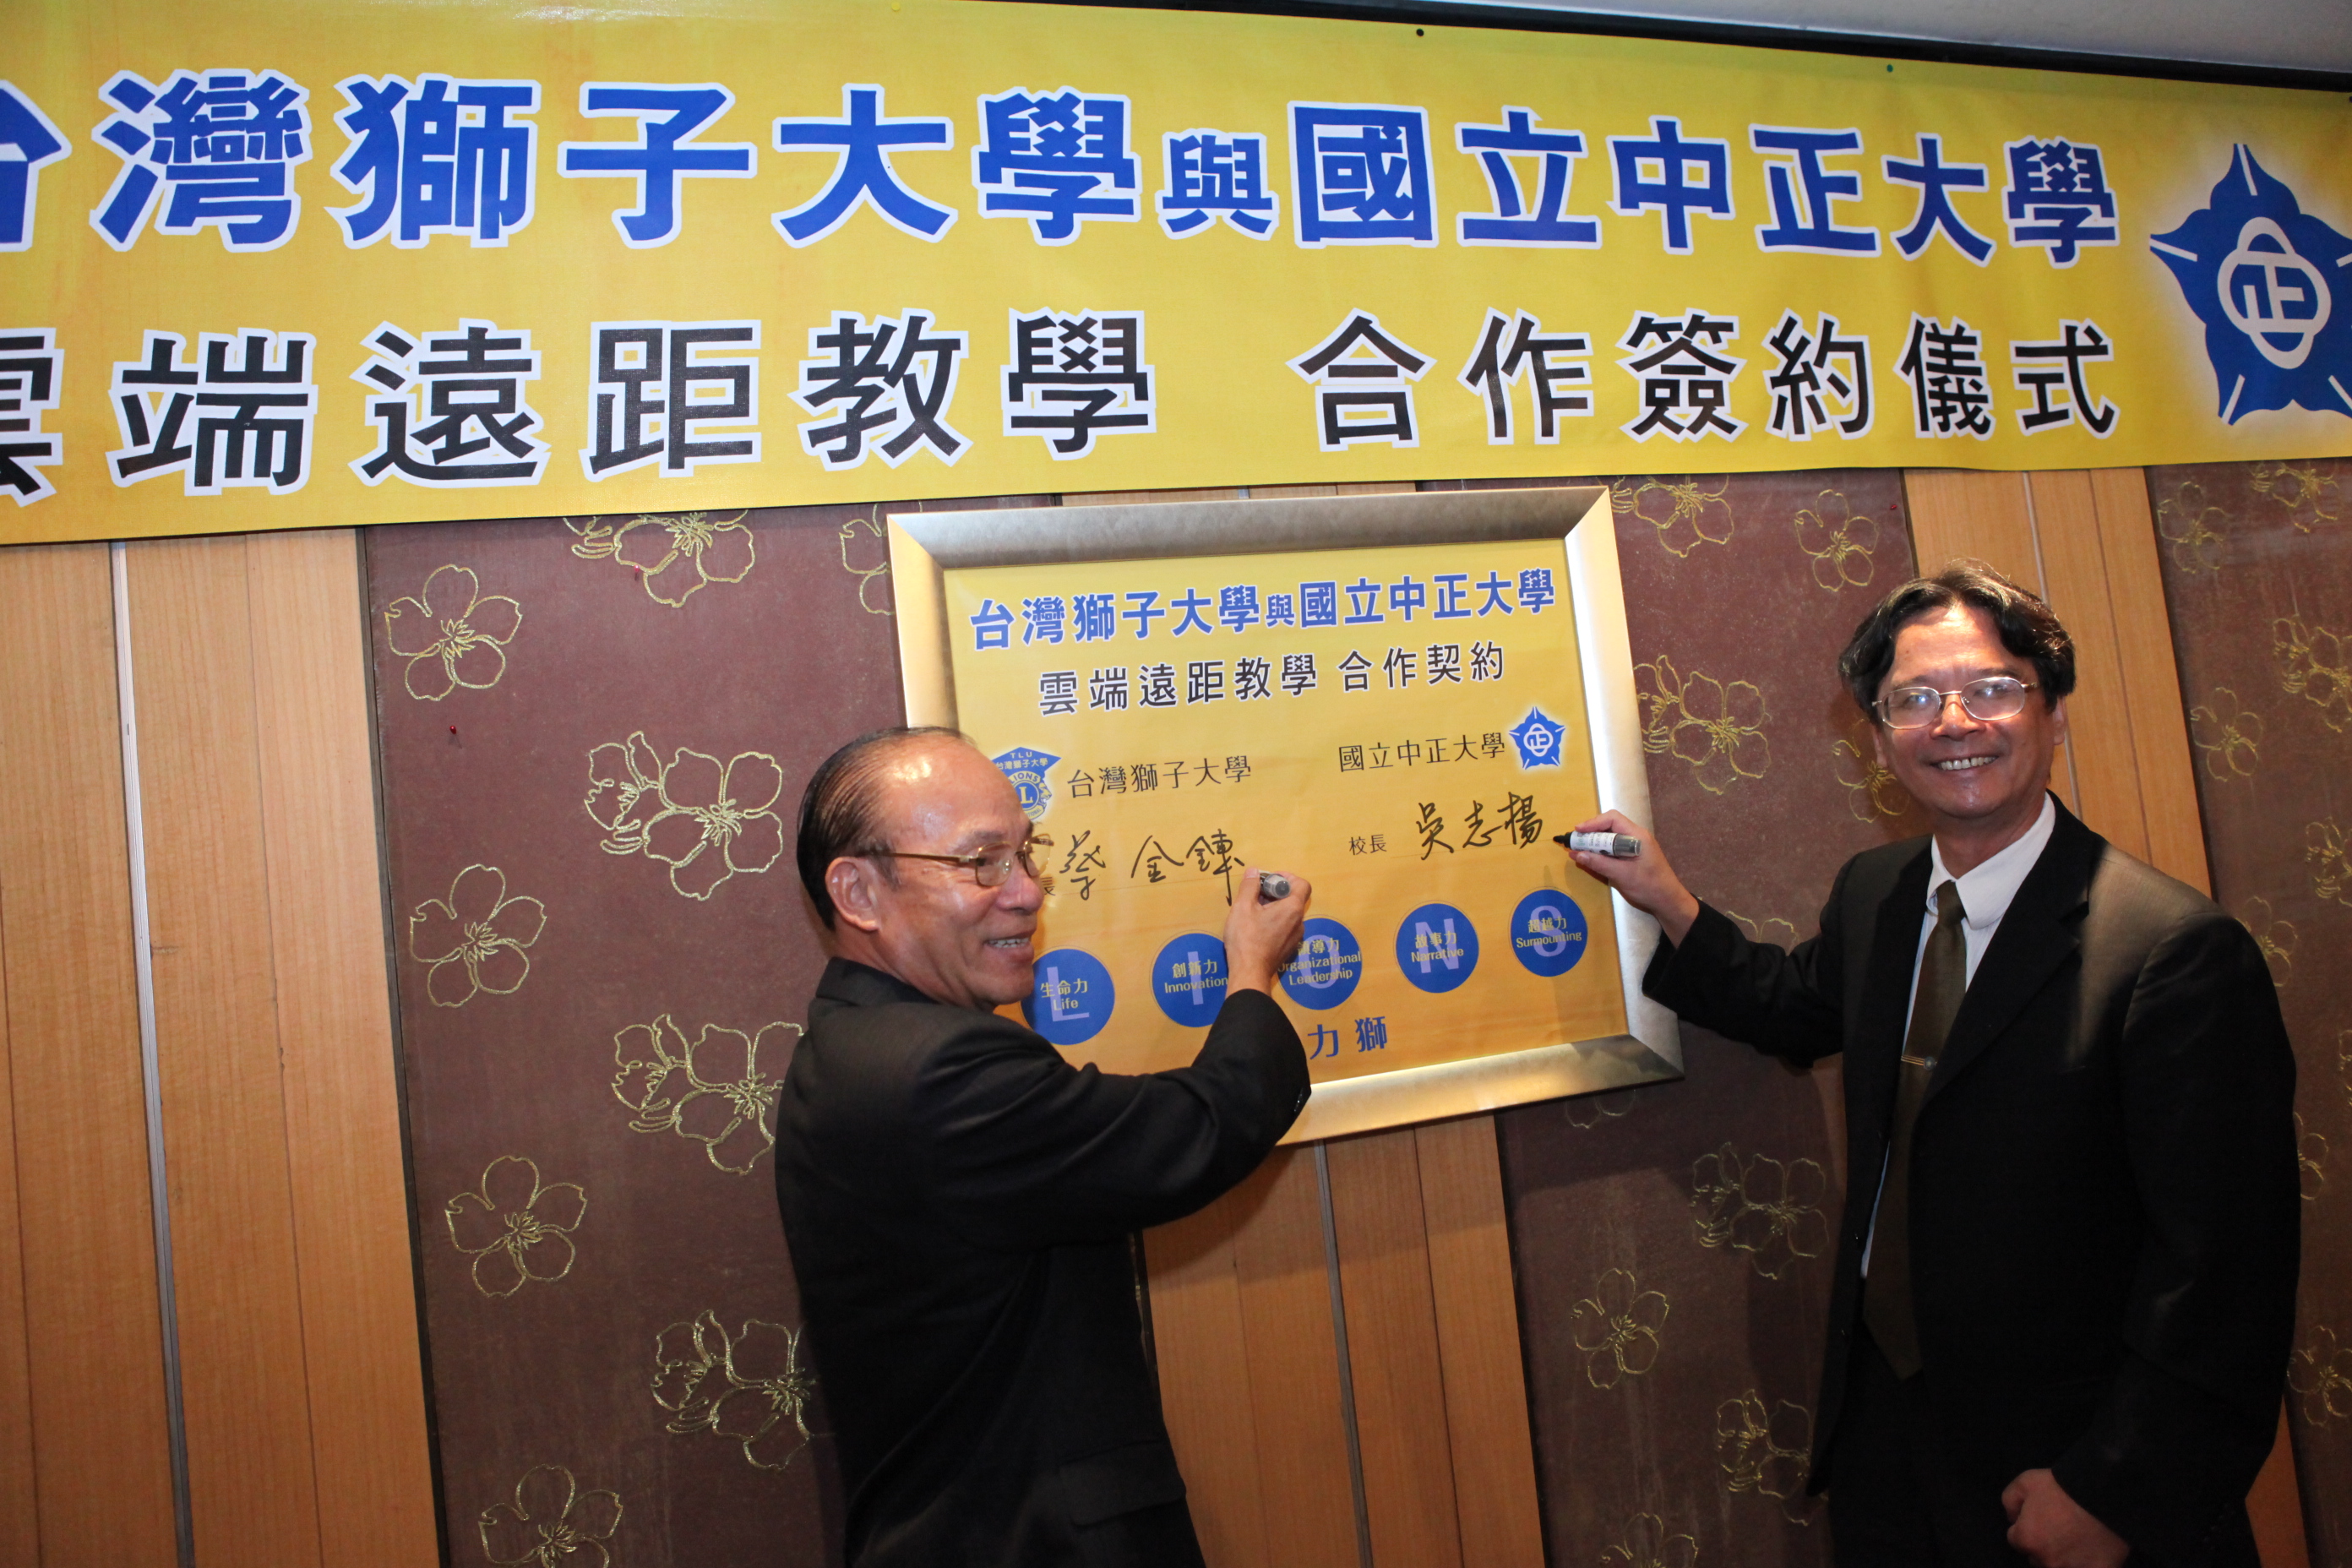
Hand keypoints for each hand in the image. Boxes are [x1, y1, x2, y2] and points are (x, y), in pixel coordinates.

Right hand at [1223, 869, 1308, 995]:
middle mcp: (1299, 922)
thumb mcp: (1242, 907)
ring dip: (1274, 907)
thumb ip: (1250, 886)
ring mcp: (1296, 937)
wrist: (1249, 973)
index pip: (1302, 884)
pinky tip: (1256, 928)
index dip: (1286, 877)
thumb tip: (1254, 871)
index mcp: (1293, 909)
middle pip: (1294, 898)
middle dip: (1275, 892)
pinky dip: (1274, 921)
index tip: (1269, 879)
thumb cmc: (1246, 938)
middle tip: (1255, 895)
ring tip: (1253, 911)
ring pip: (1288, 914)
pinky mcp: (1288, 948)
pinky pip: (1285, 927)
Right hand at [1567, 811, 1700, 945]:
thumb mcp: (1622, 875)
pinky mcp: (1632, 856)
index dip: (1593, 823)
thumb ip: (1599, 863)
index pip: (1612, 819)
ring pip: (1610, 838)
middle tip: (1574, 842)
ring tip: (1578, 849)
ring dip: (1594, 843)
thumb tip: (1576, 854)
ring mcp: (1634, 846)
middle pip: (1609, 826)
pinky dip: (1601, 852)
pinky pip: (1613, 848)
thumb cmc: (1648, 886)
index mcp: (1637, 836)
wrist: (1667, 901)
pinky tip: (1591, 858)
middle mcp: (1635, 837)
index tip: (1577, 832)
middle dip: (1591, 833)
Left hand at [2002, 1469, 2127, 1567]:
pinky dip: (2086, 1564)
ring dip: (2063, 1556)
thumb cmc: (2061, 1487)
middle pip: (2038, 1557)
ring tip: (2077, 1538)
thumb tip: (2012, 1518)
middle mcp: (2046, 1560)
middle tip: (2059, 1528)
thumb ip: (2010, 1500)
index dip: (2027, 1527)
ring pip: (2059, 1565)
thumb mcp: (2026, 1482)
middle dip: (2043, 1545)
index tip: (2040, 1518)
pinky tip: (2091, 1553)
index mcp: (2027, 1540)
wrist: (2104, 1494)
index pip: (2016, 1539)